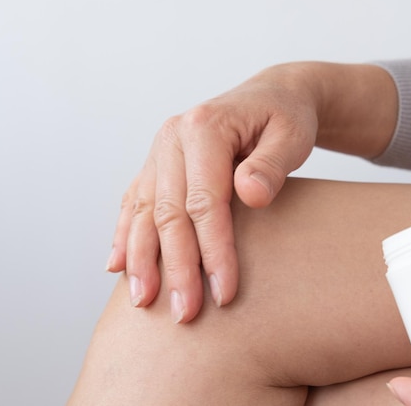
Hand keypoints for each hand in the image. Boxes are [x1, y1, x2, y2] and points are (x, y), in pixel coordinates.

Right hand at [105, 62, 396, 322]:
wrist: (272, 96)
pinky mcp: (157, 163)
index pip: (205, 201)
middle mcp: (173, 137)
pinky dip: (124, 235)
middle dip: (176, 267)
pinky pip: (134, 201)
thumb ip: (272, 164)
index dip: (213, 250)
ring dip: (141, 259)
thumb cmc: (286, 118)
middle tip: (184, 313)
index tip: (225, 292)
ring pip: (143, 211)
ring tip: (143, 301)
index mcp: (205, 127)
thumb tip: (249, 194)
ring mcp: (160, 150)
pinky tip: (118, 265)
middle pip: (168, 212)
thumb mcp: (293, 136)